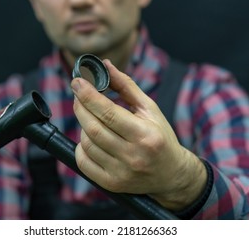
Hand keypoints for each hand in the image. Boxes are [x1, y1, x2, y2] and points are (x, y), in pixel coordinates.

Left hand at [71, 59, 206, 210]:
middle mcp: (132, 155)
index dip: (88, 95)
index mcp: (145, 134)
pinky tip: (89, 138)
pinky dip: (81, 146)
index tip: (77, 82)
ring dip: (83, 125)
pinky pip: (83, 162)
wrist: (171, 174)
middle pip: (93, 127)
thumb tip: (106, 66)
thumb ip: (126, 86)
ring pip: (87, 143)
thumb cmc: (160, 137)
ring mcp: (120, 172)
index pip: (108, 112)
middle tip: (79, 94)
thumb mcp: (149, 108)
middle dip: (80, 106)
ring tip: (92, 118)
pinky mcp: (111, 183)